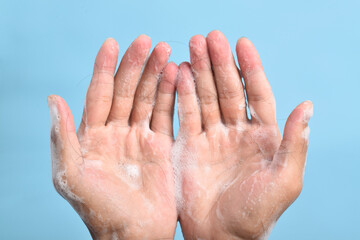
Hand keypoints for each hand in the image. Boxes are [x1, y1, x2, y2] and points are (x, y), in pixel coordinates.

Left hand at [48, 36, 177, 238]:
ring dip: (156, 75)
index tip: (112, 43)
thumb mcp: (70, 176)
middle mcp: (116, 132)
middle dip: (136, 65)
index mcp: (92, 136)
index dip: (104, 68)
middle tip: (148, 41)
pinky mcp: (161, 147)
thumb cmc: (99, 210)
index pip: (98, 93)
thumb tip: (53, 99)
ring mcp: (139, 138)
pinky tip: (178, 76)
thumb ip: (62, 137)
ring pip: (148, 98)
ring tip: (166, 52)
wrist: (133, 235)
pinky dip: (172, 96)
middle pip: (126, 90)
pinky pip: (167, 115)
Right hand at [174, 30, 312, 239]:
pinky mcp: (189, 146)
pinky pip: (185, 115)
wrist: (221, 237)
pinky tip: (178, 73)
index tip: (241, 42)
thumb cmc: (256, 214)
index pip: (258, 94)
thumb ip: (295, 143)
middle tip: (209, 37)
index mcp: (263, 137)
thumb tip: (307, 106)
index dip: (251, 68)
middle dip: (219, 62)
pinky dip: (182, 94)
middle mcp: (237, 132)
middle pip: (229, 89)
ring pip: (206, 97)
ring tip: (192, 47)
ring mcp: (212, 137)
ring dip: (200, 72)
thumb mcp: (285, 180)